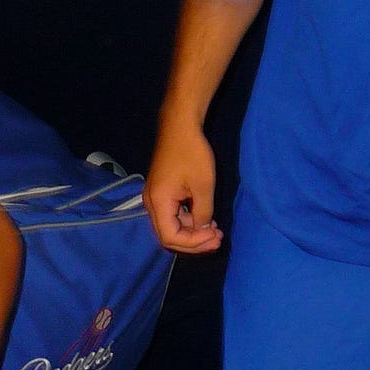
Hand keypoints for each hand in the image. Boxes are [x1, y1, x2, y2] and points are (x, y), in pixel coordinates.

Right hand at [145, 115, 222, 254]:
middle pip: (169, 236)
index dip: (193, 242)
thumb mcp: (203, 185)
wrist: (180, 126)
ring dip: (193, 232)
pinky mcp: (162, 192)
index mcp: (157, 203)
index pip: (170, 237)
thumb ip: (202, 212)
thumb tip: (202, 229)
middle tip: (218, 240)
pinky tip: (207, 220)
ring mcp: (155, 198)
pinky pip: (173, 215)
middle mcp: (151, 204)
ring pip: (172, 226)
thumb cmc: (192, 153)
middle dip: (194, 242)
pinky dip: (189, 221)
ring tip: (216, 232)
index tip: (214, 235)